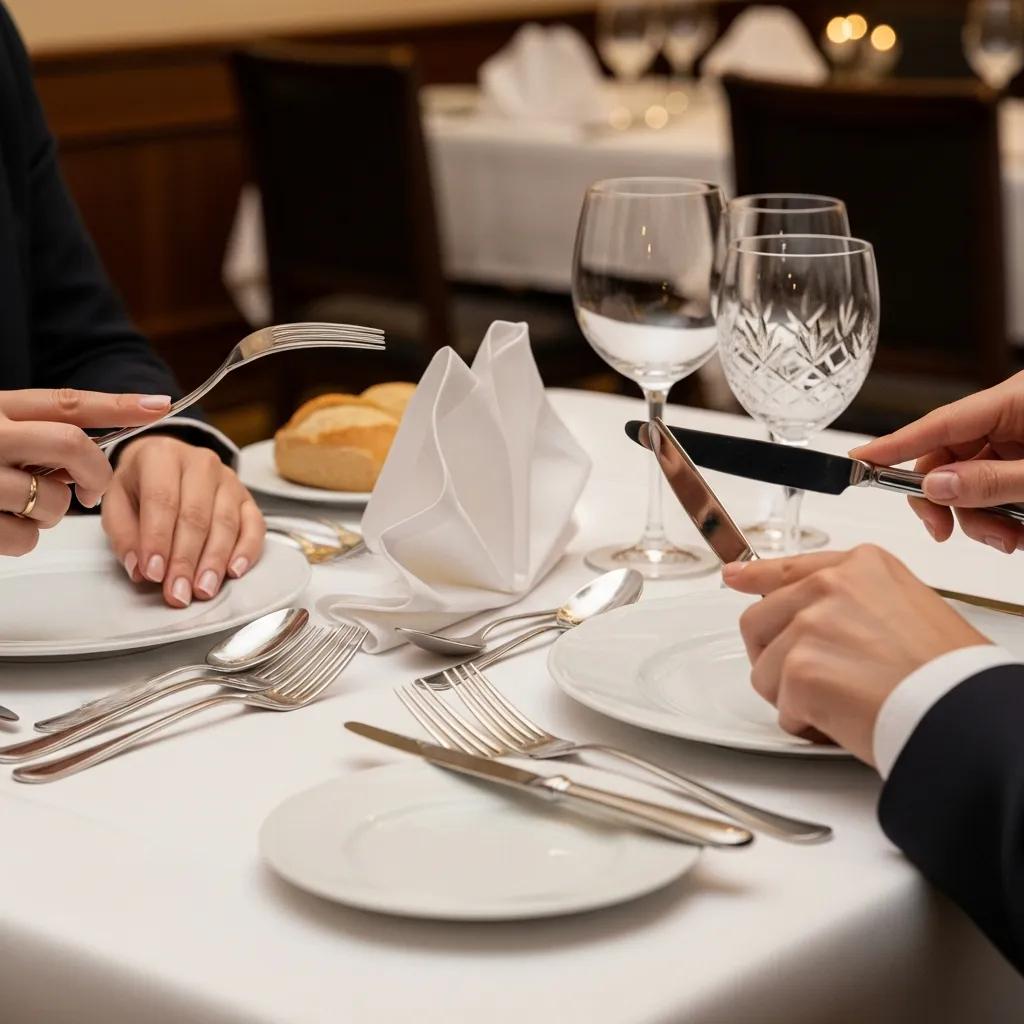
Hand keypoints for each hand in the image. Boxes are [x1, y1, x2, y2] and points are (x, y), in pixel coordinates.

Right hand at [0, 387, 170, 555]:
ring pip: (53, 499)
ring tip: (20, 504)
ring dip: (50, 512)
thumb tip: (89, 459)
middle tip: (93, 491)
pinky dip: (22, 538)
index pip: (68, 402)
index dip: (119, 404)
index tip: (159, 404)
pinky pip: (25, 536)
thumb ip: (36, 436)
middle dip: (96, 474)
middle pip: (73, 446)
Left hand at [102, 436, 264, 607]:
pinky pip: (254, 525)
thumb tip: (140, 568)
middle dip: (186, 560)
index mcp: (161, 456)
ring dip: (214, 561)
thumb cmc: (140, 485)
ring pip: (226, 523)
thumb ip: (123, 534)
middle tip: (177, 592)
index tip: (153, 573)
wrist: (167, 463)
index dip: (157, 539)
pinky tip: (234, 571)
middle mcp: (200, 463)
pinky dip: (247, 550)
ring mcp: (228, 479)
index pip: (162, 500)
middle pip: (196, 516)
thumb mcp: (116, 501)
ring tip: (202, 590)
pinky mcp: (247, 498)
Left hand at [722, 545, 988, 764]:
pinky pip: (781, 707)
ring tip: (841, 702)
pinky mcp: (799, 669)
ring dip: (791, 695)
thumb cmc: (947, 671)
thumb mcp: (905, 607)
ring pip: (763, 669)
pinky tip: (843, 721)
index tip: (736, 576)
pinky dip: (806, 724)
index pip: (789, 569)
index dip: (757, 578)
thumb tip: (802, 609)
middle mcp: (829, 587)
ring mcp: (810, 626)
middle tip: (812, 681)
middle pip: (759, 621)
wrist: (963, 711)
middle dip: (775, 657)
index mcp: (859, 566)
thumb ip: (850, 601)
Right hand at [851, 371, 1023, 553]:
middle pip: (948, 457)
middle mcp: (1012, 418)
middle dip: (945, 501)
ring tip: (1009, 538)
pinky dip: (1000, 517)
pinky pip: (992, 489)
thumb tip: (936, 487)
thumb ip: (991, 481)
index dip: (894, 444)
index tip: (857, 460)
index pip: (938, 423)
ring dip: (979, 518)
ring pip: (968, 480)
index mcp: (1015, 401)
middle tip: (942, 530)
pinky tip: (1020, 530)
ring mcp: (1020, 441)